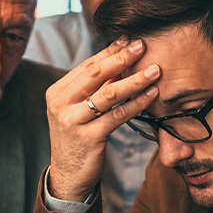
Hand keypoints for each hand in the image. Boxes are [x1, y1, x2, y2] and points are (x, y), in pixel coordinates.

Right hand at [44, 38, 161, 202]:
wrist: (68, 175)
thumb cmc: (78, 138)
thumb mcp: (79, 110)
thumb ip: (94, 88)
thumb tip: (121, 60)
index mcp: (57, 92)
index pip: (87, 66)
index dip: (109, 50)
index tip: (128, 38)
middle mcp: (61, 104)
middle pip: (95, 74)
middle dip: (121, 58)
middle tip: (142, 45)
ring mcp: (73, 122)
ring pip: (109, 94)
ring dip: (134, 80)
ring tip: (155, 70)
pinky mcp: (89, 138)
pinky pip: (118, 116)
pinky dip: (137, 103)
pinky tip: (152, 94)